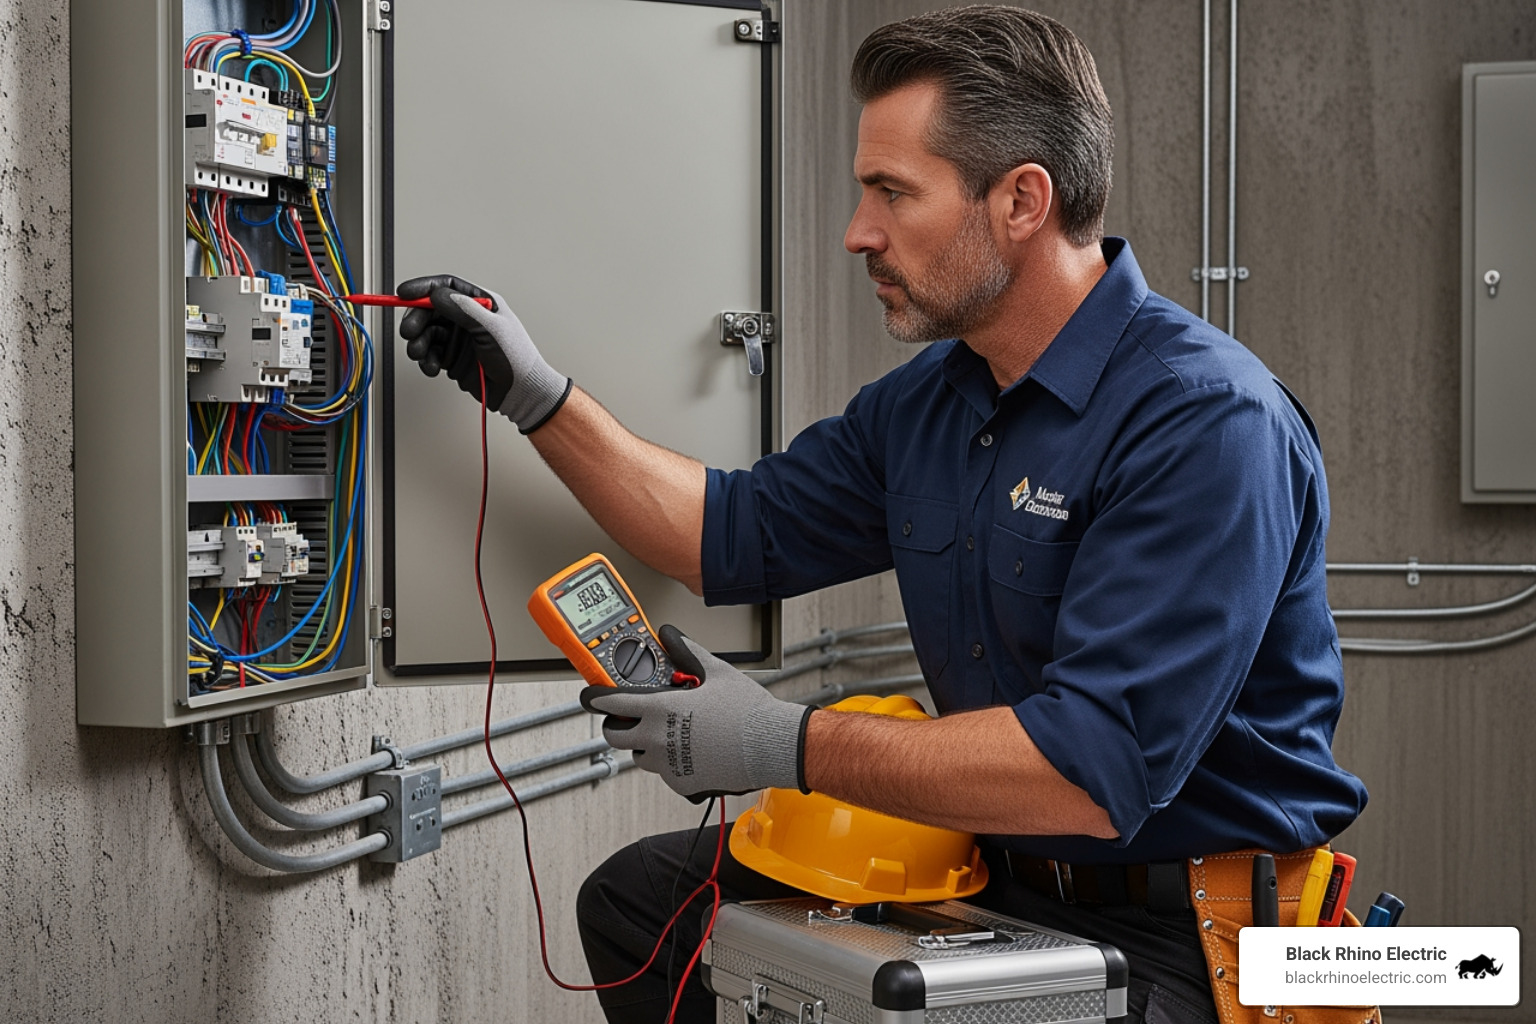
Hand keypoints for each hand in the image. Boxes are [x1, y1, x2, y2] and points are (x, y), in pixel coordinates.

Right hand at [396, 274, 572, 433]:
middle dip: (416, 320)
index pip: (446, 287)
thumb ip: (464, 309)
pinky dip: (426, 360)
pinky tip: (432, 367)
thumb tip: (438, 295)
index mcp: (480, 302)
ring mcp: (459, 338)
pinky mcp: (452, 358)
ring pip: (427, 333)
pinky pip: (430, 354)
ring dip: (418, 343)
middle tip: (409, 332)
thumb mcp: (491, 328)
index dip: (423, 288)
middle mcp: (467, 318)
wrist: (521, 392)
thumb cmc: (516, 358)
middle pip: (430, 310)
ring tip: (419, 354)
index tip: (404, 293)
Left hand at [580, 626, 812, 801]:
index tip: (589, 697)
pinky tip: (691, 752)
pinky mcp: (682, 784)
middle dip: (616, 725)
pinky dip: (671, 764)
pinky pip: (665, 774)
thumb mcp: (716, 672)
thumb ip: (687, 652)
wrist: (771, 746)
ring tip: (668, 734)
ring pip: (639, 757)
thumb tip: (670, 635)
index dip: (596, 698)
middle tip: (629, 718)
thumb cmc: (747, 710)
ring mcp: (668, 765)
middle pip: (615, 736)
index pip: (612, 703)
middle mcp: (657, 739)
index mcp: (660, 709)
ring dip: (644, 745)